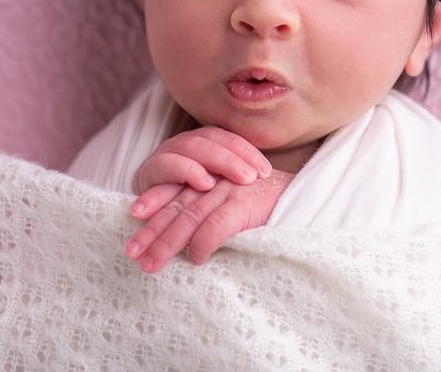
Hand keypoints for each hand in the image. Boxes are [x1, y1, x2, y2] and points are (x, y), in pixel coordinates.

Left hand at [124, 171, 293, 272]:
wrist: (308, 196)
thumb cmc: (270, 205)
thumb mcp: (236, 201)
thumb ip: (212, 210)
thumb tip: (184, 239)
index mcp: (213, 177)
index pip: (176, 188)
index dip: (153, 200)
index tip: (133, 217)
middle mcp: (217, 180)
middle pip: (176, 206)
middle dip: (152, 231)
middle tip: (132, 253)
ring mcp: (230, 191)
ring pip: (189, 217)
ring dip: (166, 243)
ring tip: (149, 264)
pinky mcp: (245, 204)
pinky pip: (215, 226)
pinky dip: (202, 244)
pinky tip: (194, 260)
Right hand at [132, 125, 272, 194]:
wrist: (148, 213)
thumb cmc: (190, 203)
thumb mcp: (216, 190)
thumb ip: (234, 182)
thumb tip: (270, 184)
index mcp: (204, 142)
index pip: (230, 139)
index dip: (248, 152)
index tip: (266, 172)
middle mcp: (186, 143)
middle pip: (213, 141)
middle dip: (235, 158)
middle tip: (253, 177)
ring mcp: (167, 153)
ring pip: (193, 147)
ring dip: (217, 162)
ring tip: (239, 178)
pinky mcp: (149, 170)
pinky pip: (168, 164)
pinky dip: (187, 171)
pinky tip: (205, 184)